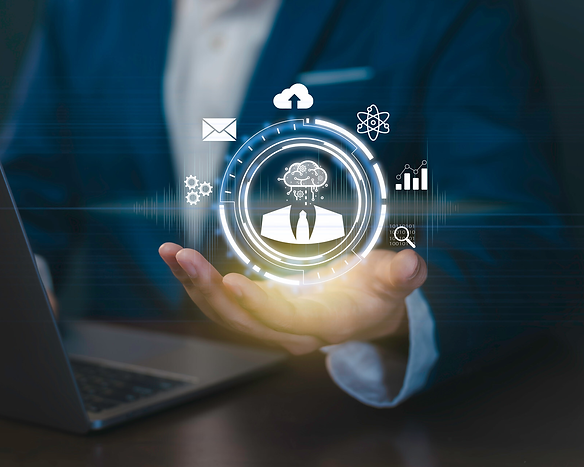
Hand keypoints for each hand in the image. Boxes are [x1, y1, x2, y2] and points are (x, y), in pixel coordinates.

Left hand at [158, 243, 426, 354]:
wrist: (364, 309)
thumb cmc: (375, 292)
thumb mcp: (392, 280)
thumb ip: (400, 275)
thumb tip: (413, 266)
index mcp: (319, 325)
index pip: (282, 320)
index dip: (257, 305)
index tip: (232, 282)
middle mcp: (285, 330)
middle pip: (239, 318)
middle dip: (208, 289)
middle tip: (185, 257)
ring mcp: (264, 320)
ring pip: (221, 310)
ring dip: (192, 282)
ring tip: (170, 252)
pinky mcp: (251, 307)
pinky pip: (217, 299)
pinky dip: (194, 279)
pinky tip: (176, 256)